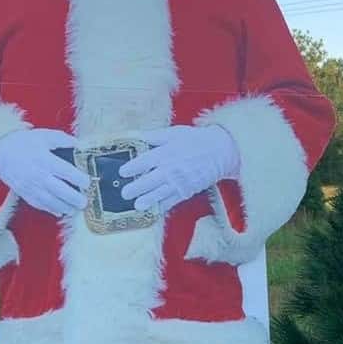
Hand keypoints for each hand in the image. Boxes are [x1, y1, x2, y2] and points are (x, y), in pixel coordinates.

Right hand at [0, 127, 90, 216]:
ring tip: (75, 209)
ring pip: (51, 202)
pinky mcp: (26, 194)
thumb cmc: (23, 143)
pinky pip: (40, 205)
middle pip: (61, 191)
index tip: (87, 182)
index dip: (79, 179)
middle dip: (75, 199)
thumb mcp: (43, 136)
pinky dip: (51, 210)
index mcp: (45, 160)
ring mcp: (32, 187)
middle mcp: (39, 176)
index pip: (66, 172)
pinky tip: (60, 212)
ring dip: (65, 207)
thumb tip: (78, 144)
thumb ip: (62, 139)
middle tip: (85, 202)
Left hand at [118, 124, 239, 213]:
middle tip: (124, 193)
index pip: (144, 161)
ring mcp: (179, 182)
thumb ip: (153, 136)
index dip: (132, 167)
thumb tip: (134, 136)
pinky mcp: (186, 191)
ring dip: (148, 200)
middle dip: (136, 188)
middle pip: (150, 180)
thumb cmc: (195, 140)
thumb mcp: (173, 133)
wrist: (220, 151)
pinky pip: (172, 201)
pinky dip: (163, 206)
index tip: (122, 172)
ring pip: (160, 193)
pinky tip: (154, 211)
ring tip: (137, 206)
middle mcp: (170, 169)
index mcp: (165, 153)